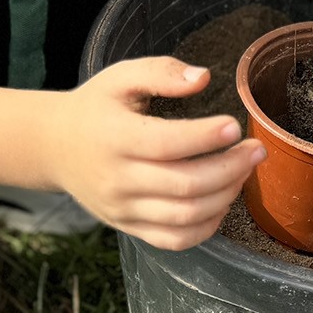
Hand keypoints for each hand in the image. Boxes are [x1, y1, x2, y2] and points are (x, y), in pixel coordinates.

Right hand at [47, 59, 264, 251]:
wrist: (55, 147)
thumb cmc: (97, 107)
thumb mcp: (120, 77)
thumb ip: (161, 72)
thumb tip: (202, 78)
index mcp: (114, 138)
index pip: (167, 143)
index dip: (206, 137)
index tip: (235, 125)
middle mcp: (118, 179)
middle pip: (185, 185)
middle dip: (231, 168)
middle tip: (257, 150)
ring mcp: (123, 209)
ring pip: (186, 216)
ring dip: (226, 196)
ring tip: (244, 171)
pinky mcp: (129, 227)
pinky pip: (175, 240)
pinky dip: (207, 226)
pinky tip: (223, 200)